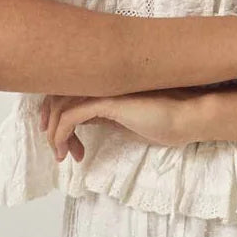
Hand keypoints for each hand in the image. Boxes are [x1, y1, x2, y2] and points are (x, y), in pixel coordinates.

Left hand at [39, 89, 193, 162]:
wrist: (185, 118)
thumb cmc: (162, 121)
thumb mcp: (123, 120)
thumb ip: (102, 116)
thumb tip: (79, 123)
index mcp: (103, 84)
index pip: (66, 93)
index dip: (55, 117)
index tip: (63, 143)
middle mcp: (99, 81)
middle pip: (56, 97)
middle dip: (51, 126)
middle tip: (60, 152)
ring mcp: (102, 89)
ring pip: (60, 107)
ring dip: (54, 135)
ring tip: (62, 155)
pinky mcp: (107, 101)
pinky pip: (70, 116)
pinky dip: (61, 135)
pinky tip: (66, 150)